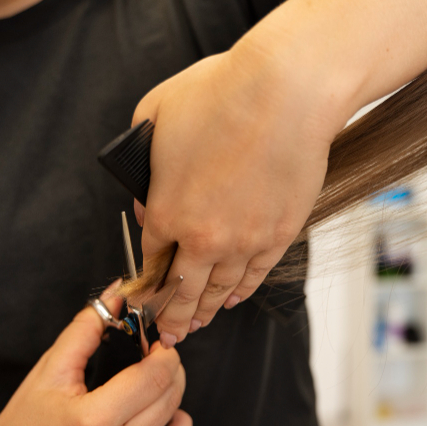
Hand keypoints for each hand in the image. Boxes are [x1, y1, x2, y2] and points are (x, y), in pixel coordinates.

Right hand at [0, 290, 191, 425]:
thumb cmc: (23, 424)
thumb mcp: (50, 369)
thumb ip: (86, 328)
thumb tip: (117, 295)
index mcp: (93, 420)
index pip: (154, 375)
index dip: (162, 350)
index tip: (153, 338)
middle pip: (170, 393)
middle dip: (168, 364)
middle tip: (151, 353)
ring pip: (173, 415)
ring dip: (167, 389)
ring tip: (144, 378)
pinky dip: (176, 423)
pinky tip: (162, 410)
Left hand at [131, 44, 349, 342]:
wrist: (286, 93)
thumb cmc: (221, 94)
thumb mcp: (152, 116)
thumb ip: (140, 166)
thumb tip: (145, 199)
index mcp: (165, 211)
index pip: (151, 259)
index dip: (144, 281)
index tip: (142, 295)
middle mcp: (203, 237)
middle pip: (182, 289)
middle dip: (169, 315)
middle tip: (165, 332)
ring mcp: (245, 241)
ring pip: (219, 289)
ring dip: (203, 310)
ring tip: (194, 325)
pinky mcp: (279, 235)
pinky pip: (254, 276)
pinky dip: (240, 292)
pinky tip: (231, 299)